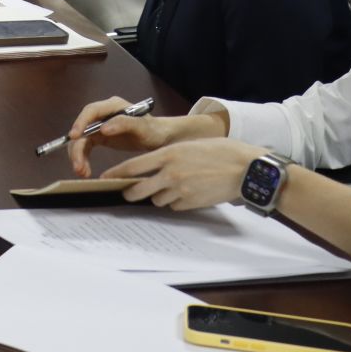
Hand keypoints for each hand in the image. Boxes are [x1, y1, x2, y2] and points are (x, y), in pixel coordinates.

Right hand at [65, 97, 225, 177]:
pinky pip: (86, 147)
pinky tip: (85, 170)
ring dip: (78, 156)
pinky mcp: (99, 137)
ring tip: (82, 172)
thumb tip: (103, 128)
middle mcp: (102, 114)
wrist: (161, 138)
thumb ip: (124, 123)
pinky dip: (83, 158)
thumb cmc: (155, 130)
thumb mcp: (143, 127)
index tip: (74, 137)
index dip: (80, 123)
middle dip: (77, 148)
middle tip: (78, 166)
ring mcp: (99, 125)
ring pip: (80, 139)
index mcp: (112, 106)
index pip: (90, 111)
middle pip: (82, 128)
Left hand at [113, 139, 263, 210]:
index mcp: (168, 155)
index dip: (116, 174)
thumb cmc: (219, 152)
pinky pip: (174, 205)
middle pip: (138, 189)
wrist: (244, 168)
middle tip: (126, 192)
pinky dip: (174, 201)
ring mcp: (180, 191)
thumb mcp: (188, 146)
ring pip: (156, 199)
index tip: (106, 178)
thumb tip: (150, 166)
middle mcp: (170, 174)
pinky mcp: (191, 203)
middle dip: (130, 192)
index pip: (133, 167)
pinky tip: (185, 193)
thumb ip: (168, 155)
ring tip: (168, 187)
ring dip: (157, 195)